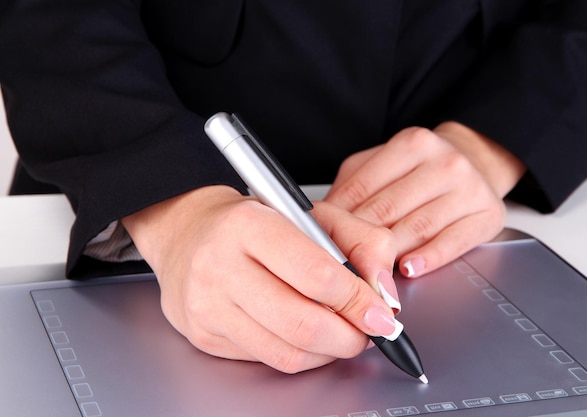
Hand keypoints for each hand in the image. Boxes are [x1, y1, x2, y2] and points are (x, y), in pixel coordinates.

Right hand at [122, 185, 399, 372]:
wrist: (187, 235)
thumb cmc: (253, 223)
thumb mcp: (312, 214)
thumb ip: (360, 241)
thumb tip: (382, 291)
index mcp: (249, 225)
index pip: (317, 275)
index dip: (358, 301)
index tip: (381, 313)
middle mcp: (220, 265)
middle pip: (303, 323)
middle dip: (350, 336)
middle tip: (367, 331)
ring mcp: (208, 305)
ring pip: (288, 351)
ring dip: (330, 351)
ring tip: (343, 333)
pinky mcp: (204, 334)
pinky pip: (268, 360)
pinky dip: (303, 355)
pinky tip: (310, 337)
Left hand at [325, 121, 525, 277]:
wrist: (477, 161)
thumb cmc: (422, 167)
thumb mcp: (382, 162)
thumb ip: (354, 184)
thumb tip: (323, 217)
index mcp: (412, 144)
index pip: (364, 187)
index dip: (339, 217)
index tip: (324, 239)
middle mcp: (444, 163)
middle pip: (388, 210)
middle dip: (359, 240)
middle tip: (340, 261)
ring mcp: (469, 189)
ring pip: (417, 229)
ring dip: (388, 254)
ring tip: (368, 270)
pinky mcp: (486, 215)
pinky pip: (452, 243)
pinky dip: (428, 258)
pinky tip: (409, 268)